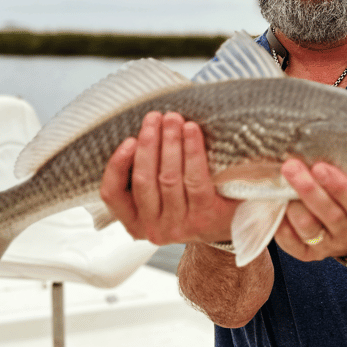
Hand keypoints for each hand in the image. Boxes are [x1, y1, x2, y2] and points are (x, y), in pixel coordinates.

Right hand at [100, 111, 236, 245]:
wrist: (233, 222)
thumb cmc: (189, 201)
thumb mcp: (159, 196)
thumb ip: (145, 175)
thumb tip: (141, 134)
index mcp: (135, 222)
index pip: (113, 194)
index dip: (117, 165)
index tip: (129, 140)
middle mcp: (154, 229)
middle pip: (144, 180)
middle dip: (148, 143)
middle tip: (154, 117)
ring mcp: (179, 226)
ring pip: (168, 178)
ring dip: (170, 142)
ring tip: (173, 118)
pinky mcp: (204, 218)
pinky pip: (194, 179)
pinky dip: (192, 151)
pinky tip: (191, 131)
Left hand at [274, 159, 346, 260]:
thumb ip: (343, 172)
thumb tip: (314, 148)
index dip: (339, 186)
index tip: (320, 167)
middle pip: (330, 214)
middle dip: (308, 189)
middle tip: (291, 167)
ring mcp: (327, 247)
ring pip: (309, 228)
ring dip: (292, 205)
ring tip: (280, 185)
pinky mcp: (306, 254)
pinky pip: (290, 241)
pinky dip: (281, 222)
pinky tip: (274, 204)